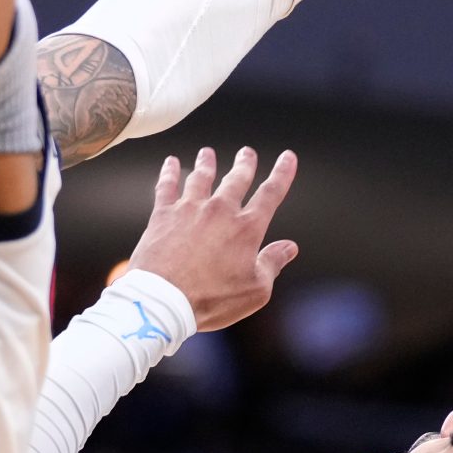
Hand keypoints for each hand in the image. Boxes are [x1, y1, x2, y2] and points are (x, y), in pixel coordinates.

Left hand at [127, 147, 299, 331]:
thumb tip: (289, 247)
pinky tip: (171, 163)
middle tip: (247, 153)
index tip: (288, 158)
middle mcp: (220, 211)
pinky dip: (169, 172)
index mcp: (246, 228)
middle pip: (236, 179)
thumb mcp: (255, 290)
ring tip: (208, 153)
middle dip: (244, 164)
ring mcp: (190, 210)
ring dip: (206, 163)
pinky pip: (166, 186)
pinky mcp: (163, 215)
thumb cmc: (212, 299)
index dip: (282, 174)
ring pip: (201, 177)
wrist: (164, 300)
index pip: (270, 194)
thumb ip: (273, 264)